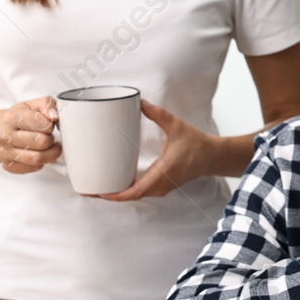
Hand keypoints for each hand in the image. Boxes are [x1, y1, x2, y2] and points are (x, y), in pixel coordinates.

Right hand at [0, 97, 60, 172]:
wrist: (2, 129)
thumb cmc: (20, 117)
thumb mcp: (33, 104)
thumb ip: (47, 104)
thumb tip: (54, 116)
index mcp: (11, 118)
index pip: (41, 124)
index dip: (51, 125)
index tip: (49, 124)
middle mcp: (4, 136)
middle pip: (41, 142)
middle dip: (51, 139)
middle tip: (50, 136)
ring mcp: (4, 152)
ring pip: (37, 159)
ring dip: (50, 153)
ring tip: (51, 147)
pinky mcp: (8, 165)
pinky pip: (33, 168)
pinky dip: (41, 163)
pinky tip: (40, 154)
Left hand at [99, 100, 216, 200]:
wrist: (213, 157)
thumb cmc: (197, 144)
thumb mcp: (178, 126)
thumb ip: (159, 114)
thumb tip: (140, 103)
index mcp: (163, 173)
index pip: (135, 191)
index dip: (115, 195)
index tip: (99, 192)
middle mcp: (160, 185)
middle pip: (129, 196)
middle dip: (108, 195)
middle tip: (87, 188)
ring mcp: (160, 187)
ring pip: (134, 195)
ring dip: (116, 194)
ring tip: (96, 187)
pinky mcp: (160, 185)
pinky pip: (139, 191)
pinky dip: (125, 191)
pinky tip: (114, 184)